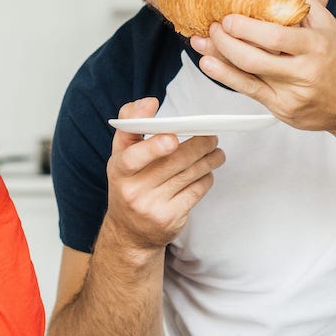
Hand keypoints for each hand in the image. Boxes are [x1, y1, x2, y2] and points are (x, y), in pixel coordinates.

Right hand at [102, 97, 224, 258]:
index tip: (171, 138)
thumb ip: (131, 123)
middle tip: (211, 136)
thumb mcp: (121, 155)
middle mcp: (132, 190)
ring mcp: (151, 206)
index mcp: (118, 169)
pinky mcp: (170, 218)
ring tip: (216, 151)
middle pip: (173, 162)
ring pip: (189, 174)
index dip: (152, 147)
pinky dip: (206, 177)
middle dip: (198, 145)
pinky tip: (207, 172)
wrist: (130, 232)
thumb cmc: (129, 183)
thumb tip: (147, 103)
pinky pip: (196, 191)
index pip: (132, 157)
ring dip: (209, 159)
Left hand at [188, 0, 335, 133]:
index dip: (246, 29)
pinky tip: (210, 64)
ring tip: (201, 43)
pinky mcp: (282, 110)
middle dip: (226, 42)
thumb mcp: (329, 26)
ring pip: (248, 76)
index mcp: (317, 46)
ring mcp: (292, 94)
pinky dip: (226, 77)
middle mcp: (304, 72)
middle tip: (211, 26)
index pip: (276, 37)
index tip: (228, 17)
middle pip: (256, 58)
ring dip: (219, 58)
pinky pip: (249, 92)